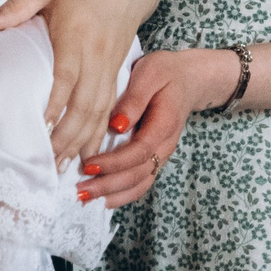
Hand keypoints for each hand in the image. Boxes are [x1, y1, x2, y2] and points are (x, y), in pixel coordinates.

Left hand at [0, 0, 169, 161]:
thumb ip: (17, 6)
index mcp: (76, 39)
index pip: (65, 80)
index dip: (54, 107)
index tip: (40, 130)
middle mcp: (96, 57)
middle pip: (85, 105)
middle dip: (68, 137)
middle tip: (50, 165)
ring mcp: (110, 66)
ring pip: (101, 111)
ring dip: (85, 140)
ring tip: (67, 167)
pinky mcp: (117, 71)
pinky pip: (111, 106)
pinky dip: (102, 131)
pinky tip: (91, 150)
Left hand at [77, 47, 240, 208]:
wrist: (189, 78)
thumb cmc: (166, 73)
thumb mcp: (150, 73)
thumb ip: (134, 98)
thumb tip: (116, 125)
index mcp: (164, 124)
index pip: (139, 151)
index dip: (114, 162)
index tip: (89, 164)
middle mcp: (165, 145)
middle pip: (138, 174)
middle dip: (108, 185)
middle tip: (81, 189)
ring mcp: (161, 154)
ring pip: (140, 183)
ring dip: (113, 194)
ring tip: (86, 198)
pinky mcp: (154, 157)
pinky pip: (141, 181)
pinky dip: (122, 194)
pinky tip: (103, 198)